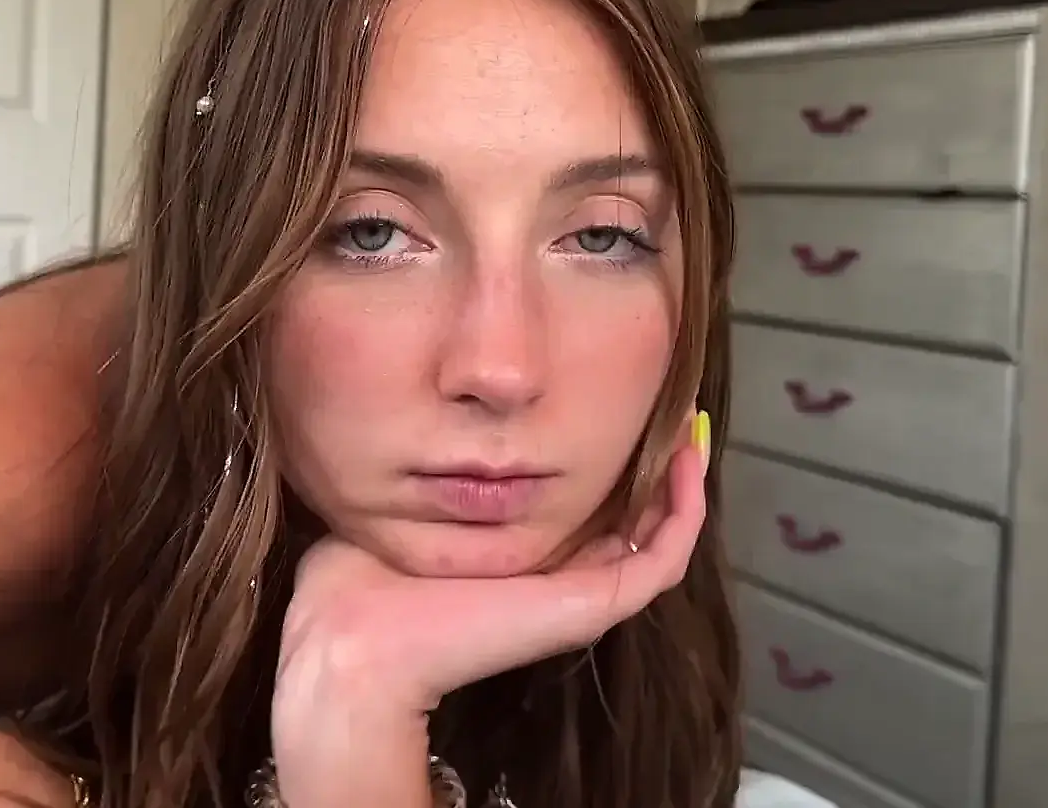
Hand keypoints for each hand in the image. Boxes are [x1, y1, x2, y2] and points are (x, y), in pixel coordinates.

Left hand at [267, 410, 710, 805]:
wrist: (357, 639)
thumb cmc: (360, 579)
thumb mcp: (409, 508)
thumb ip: (433, 479)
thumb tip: (429, 430)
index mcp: (519, 563)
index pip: (588, 513)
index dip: (615, 463)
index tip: (627, 409)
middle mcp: (558, 582)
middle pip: (633, 521)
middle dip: (658, 464)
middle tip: (675, 409)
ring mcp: (581, 597)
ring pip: (661, 536)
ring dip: (683, 480)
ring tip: (690, 425)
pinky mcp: (593, 605)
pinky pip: (666, 554)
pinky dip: (685, 506)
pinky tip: (687, 455)